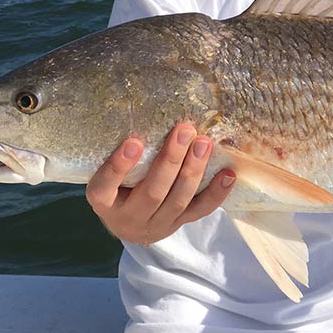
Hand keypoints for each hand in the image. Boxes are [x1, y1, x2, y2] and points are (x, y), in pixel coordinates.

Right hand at [85, 122, 235, 244]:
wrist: (130, 225)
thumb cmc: (118, 186)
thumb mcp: (110, 173)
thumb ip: (122, 152)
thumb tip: (147, 107)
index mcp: (104, 202)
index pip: (104, 186)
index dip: (118, 166)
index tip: (134, 142)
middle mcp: (129, 217)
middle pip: (152, 192)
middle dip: (171, 160)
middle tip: (185, 130)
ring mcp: (156, 223)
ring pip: (178, 200)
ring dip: (194, 170)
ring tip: (204, 143)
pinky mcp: (179, 224)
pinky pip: (200, 211)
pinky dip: (216, 193)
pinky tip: (228, 175)